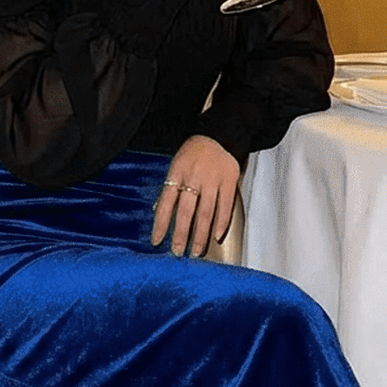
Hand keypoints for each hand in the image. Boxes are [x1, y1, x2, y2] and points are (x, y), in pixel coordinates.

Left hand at [151, 134, 240, 257]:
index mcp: (177, 172)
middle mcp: (194, 177)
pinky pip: (225, 206)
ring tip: (196, 251)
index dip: (161, 224)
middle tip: (178, 253)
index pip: (166, 203)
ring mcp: (213, 179)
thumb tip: (160, 212)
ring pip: (206, 212)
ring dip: (200, 235)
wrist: (220, 133)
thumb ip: (171, 187)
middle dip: (181, 235)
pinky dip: (221, 223)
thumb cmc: (194, 152)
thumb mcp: (177, 164)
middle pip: (186, 211)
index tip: (157, 241)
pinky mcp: (230, 180)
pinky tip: (216, 237)